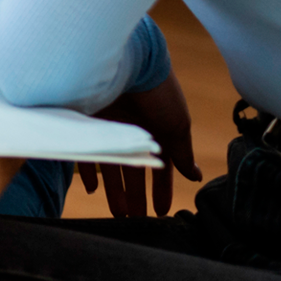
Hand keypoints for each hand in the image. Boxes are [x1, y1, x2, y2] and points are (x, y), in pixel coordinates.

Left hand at [78, 70, 200, 216]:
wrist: (131, 60)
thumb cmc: (159, 91)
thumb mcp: (177, 124)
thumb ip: (182, 152)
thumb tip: (194, 176)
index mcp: (154, 129)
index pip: (158, 166)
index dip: (161, 189)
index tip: (162, 211)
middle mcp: (130, 128)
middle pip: (132, 169)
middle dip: (135, 195)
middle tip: (135, 219)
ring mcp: (108, 124)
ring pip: (111, 164)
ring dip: (115, 191)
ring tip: (119, 214)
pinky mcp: (88, 120)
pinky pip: (87, 151)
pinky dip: (90, 171)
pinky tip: (93, 190)